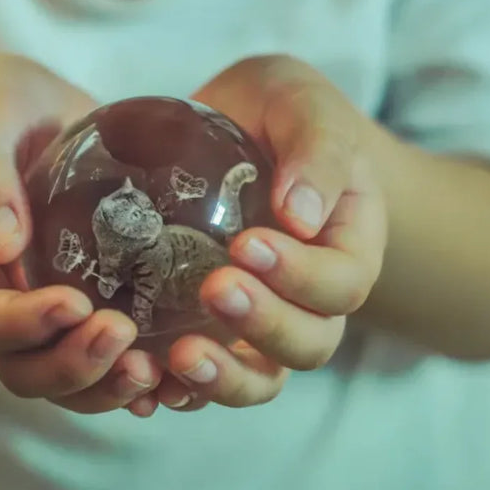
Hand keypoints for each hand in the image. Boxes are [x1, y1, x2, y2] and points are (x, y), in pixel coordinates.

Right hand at [0, 55, 163, 415]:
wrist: (19, 107)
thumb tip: (4, 245)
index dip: (20, 325)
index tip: (75, 304)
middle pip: (18, 364)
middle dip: (71, 364)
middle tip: (125, 335)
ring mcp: (38, 299)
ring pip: (61, 373)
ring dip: (105, 382)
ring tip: (156, 369)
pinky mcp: (82, 291)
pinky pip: (100, 348)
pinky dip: (133, 369)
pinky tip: (173, 370)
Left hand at [154, 56, 387, 410]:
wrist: (250, 119)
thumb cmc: (286, 109)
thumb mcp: (306, 106)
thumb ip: (315, 151)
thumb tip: (301, 216)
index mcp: (348, 244)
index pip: (340, 283)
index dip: (299, 277)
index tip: (248, 245)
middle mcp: (312, 292)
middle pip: (307, 342)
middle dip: (263, 325)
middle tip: (214, 289)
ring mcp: (263, 310)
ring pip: (260, 374)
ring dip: (223, 377)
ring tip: (178, 358)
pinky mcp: (213, 317)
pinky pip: (206, 364)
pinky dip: (177, 382)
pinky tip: (141, 373)